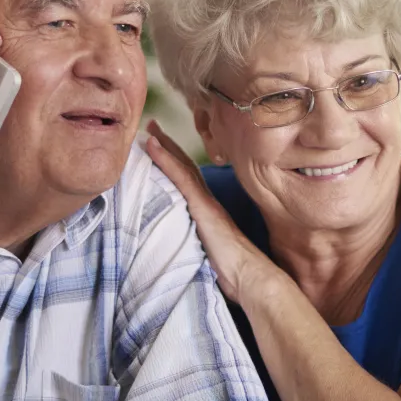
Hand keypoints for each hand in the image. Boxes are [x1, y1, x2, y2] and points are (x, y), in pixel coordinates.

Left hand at [145, 121, 274, 301]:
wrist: (251, 277)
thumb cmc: (235, 273)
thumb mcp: (212, 254)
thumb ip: (202, 246)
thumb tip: (192, 253)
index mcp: (209, 211)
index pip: (189, 179)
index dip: (175, 160)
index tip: (160, 143)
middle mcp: (207, 201)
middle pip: (186, 166)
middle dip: (168, 144)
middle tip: (152, 124)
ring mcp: (205, 202)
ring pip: (183, 166)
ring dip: (164, 145)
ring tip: (149, 127)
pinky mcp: (202, 207)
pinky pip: (181, 178)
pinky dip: (165, 159)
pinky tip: (152, 145)